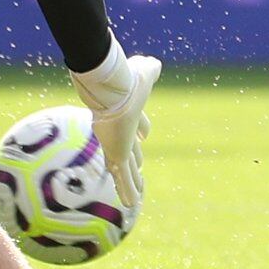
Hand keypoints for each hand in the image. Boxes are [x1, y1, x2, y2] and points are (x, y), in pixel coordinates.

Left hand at [71, 48, 161, 217]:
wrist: (113, 91)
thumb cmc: (129, 82)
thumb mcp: (143, 72)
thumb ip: (149, 69)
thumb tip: (154, 64)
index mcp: (128, 114)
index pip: (137, 125)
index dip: (142, 129)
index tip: (145, 135)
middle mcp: (120, 132)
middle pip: (129, 148)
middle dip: (134, 157)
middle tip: (138, 166)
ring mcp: (117, 145)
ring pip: (126, 168)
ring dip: (132, 181)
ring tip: (136, 194)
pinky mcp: (118, 156)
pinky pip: (123, 178)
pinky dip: (128, 191)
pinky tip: (131, 204)